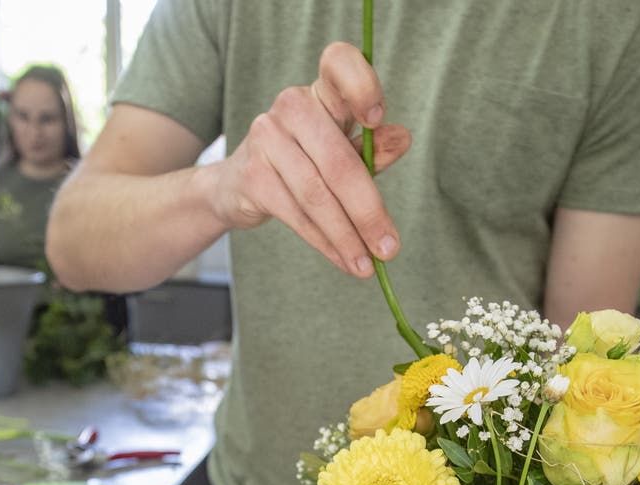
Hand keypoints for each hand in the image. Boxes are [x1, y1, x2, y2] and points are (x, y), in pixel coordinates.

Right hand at [208, 42, 411, 277]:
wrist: (236, 186)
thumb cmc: (300, 164)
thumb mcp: (339, 153)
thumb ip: (369, 149)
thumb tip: (403, 138)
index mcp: (320, 93)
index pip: (338, 64)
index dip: (361, 86)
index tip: (377, 120)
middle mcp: (291, 106)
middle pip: (339, 161)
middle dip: (368, 212)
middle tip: (390, 248)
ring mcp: (266, 139)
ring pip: (318, 197)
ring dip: (347, 237)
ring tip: (368, 264)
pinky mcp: (252, 176)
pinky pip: (297, 216)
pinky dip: (324, 243)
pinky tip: (343, 259)